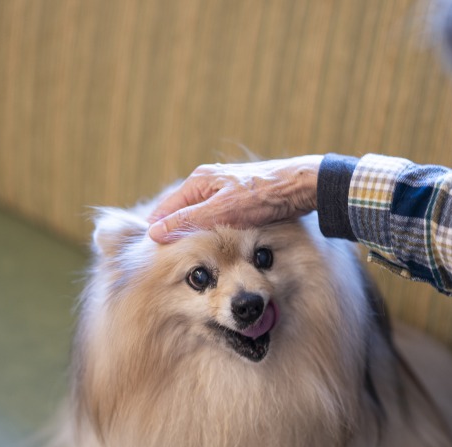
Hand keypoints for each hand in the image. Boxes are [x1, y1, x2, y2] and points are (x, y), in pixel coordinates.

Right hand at [148, 155, 322, 242]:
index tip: (150, 253)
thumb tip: (154, 232)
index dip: (157, 230)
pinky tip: (214, 249)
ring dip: (196, 236)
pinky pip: (218, 221)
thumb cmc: (263, 196)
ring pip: (201, 219)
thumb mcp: (221, 211)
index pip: (166, 208)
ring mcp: (225, 193)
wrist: (301, 187)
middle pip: (182, 214)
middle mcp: (209, 184)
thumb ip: (188, 221)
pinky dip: (213, 234)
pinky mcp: (240, 202)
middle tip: (168, 261)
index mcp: (199, 181)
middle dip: (176, 235)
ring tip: (188, 259)